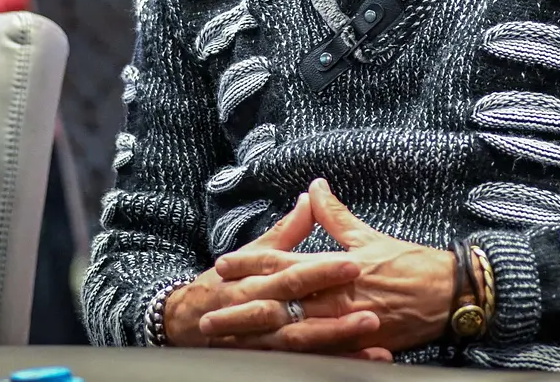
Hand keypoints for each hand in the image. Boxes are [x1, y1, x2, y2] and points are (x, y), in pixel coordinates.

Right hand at [164, 192, 381, 352]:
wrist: (187, 322)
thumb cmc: (224, 284)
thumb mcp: (251, 254)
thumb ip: (285, 231)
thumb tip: (310, 197)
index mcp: (258, 281)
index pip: (292, 274)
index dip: (322, 272)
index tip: (354, 264)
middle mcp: (263, 311)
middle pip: (299, 311)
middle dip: (334, 312)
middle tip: (372, 309)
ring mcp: (268, 339)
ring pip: (303, 342)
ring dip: (337, 339)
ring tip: (369, 333)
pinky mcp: (272, 356)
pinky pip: (306, 362)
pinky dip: (335, 361)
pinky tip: (366, 359)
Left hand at [212, 178, 456, 352]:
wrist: (447, 294)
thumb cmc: (408, 263)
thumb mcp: (368, 236)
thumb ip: (335, 215)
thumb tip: (314, 188)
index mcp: (334, 266)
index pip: (284, 263)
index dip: (252, 263)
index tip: (223, 264)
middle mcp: (333, 296)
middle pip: (279, 302)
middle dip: (241, 306)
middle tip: (208, 311)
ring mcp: (342, 325)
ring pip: (291, 332)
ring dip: (256, 335)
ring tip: (227, 339)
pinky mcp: (355, 346)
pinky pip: (319, 354)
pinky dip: (294, 356)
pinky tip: (272, 358)